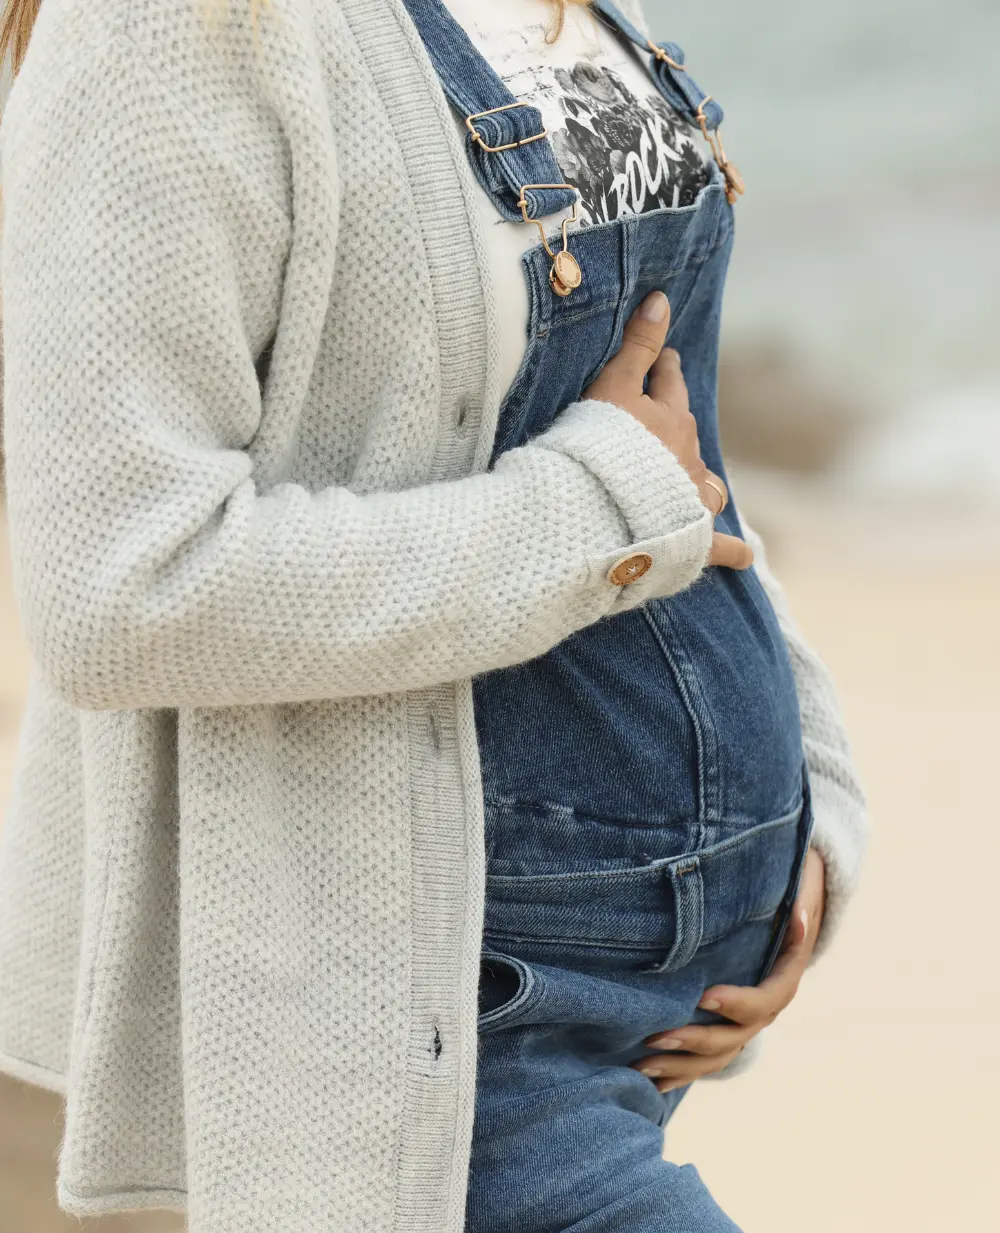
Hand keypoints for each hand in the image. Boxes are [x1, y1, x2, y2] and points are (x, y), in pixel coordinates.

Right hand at [583, 290, 751, 570]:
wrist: (598, 513)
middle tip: (670, 412)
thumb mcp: (611, 389)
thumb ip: (636, 347)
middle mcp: (687, 459)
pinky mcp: (690, 541)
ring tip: (698, 483)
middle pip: (687, 433)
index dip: (665, 370)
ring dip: (702, 482)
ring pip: (706, 487)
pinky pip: (719, 547)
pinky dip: (732, 549)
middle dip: (679, 422)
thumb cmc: (598, 449)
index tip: (667, 360)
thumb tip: (661, 298)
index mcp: (667, 420)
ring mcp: (690, 501)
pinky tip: (744, 556)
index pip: (668, 386)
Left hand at [631, 846, 826, 1091]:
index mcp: (781, 985)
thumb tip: (799, 916)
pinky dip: (676, 1074)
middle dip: (692, 1040)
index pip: (763, 1002)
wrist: (785, 923)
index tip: (705, 996)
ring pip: (712, 1058)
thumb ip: (799, 903)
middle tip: (655, 1037)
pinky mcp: (722, 1037)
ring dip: (678, 1065)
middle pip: (730, 1039)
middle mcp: (762, 1016)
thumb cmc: (784, 903)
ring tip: (641, 1066)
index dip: (737, 1003)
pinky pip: (701, 1063)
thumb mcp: (797, 895)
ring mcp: (742, 1031)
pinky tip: (647, 1084)